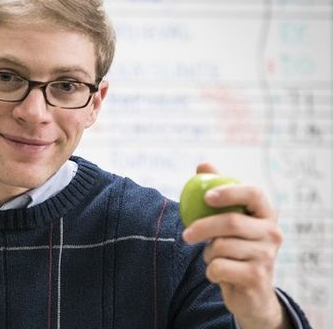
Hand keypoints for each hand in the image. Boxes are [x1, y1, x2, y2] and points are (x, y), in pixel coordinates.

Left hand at [182, 162, 290, 328]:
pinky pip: (219, 267)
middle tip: (186, 235)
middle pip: (231, 222)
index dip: (229, 192)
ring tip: (215, 258)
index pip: (253, 193)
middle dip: (202, 227)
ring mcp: (267, 255)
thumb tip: (203, 165)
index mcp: (266, 214)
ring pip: (222, 247)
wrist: (251, 293)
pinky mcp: (257, 277)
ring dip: (208, 254)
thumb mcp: (229, 222)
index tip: (206, 197)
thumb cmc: (236, 249)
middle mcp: (273, 232)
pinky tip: (219, 274)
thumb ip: (218, 194)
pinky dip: (210, 271)